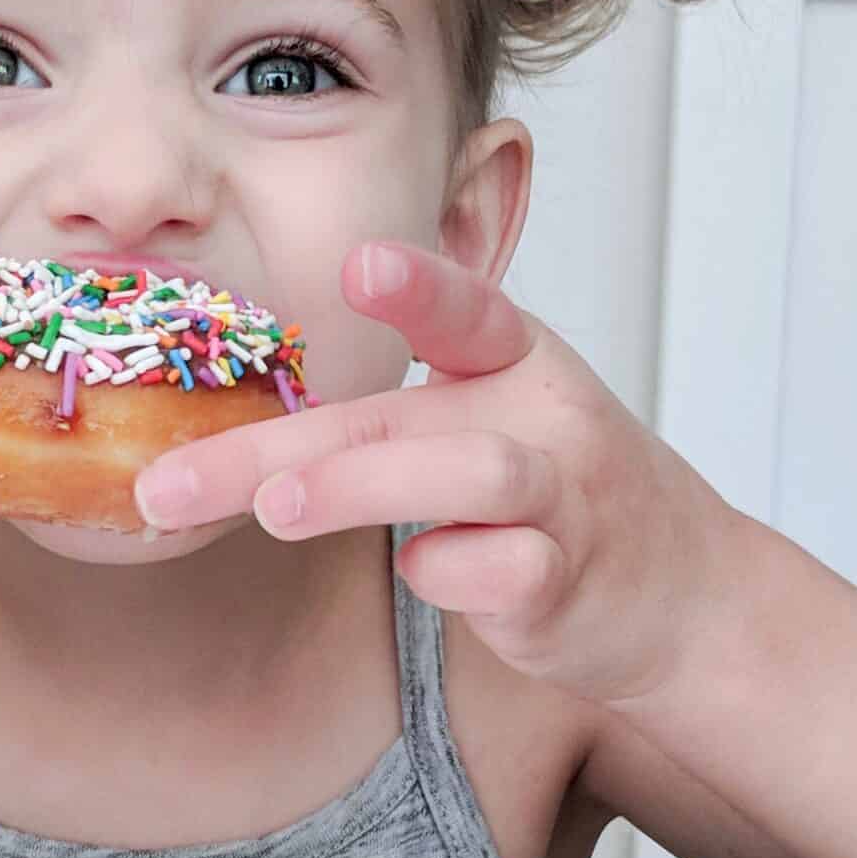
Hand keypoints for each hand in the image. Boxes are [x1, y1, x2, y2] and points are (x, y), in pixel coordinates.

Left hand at [132, 239, 743, 706]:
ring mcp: (564, 498)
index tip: (361, 264)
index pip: (466, 310)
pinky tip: (430, 573)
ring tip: (276, 510)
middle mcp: (545, 413)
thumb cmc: (550, 496)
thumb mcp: (484, 419)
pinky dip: (449, 576)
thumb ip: (381, 418)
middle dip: (277, 449)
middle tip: (172, 479)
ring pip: (468, 476)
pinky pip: (499, 573)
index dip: (418, 286)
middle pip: (398, 420)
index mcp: (515, 359)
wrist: (684, 593)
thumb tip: (223, 441)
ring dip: (361, 489)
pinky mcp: (568, 580)